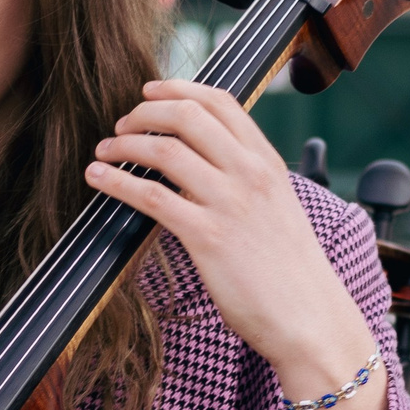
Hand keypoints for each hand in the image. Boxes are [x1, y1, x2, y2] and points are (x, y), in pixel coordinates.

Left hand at [88, 78, 391, 409]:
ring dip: (124, 145)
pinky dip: (117, 181)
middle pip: (188, 116)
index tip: (148, 92)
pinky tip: (97, 178)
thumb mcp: (276, 208)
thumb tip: (199, 161)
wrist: (311, 319)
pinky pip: (152, 196)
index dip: (177, 90)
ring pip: (165, 150)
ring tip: (103, 150)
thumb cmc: (289, 271)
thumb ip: (244, 179)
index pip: (221, 101)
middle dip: (144, 113)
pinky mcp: (208, 237)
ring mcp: (231, 203)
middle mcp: (251, 174)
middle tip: (121, 125)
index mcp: (268, 162)